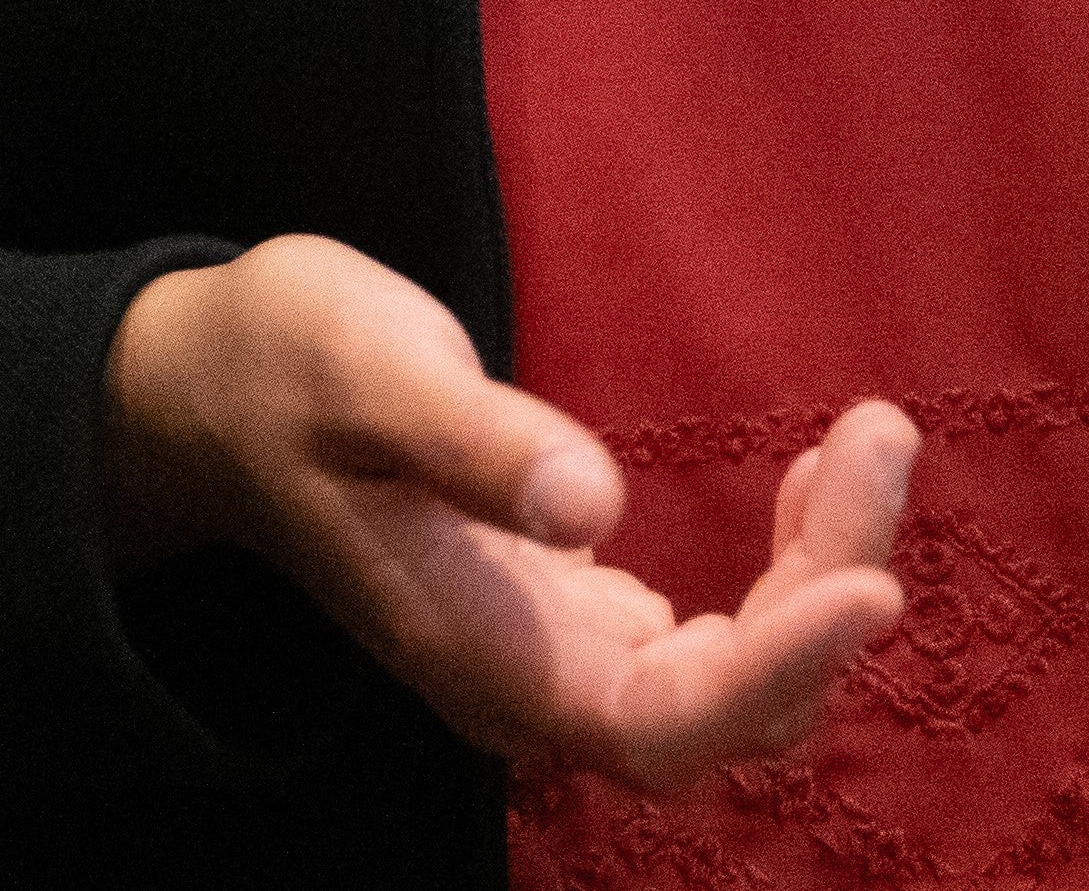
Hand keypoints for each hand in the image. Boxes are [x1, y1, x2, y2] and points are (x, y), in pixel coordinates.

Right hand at [103, 236, 908, 795]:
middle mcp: (527, 688)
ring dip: (820, 581)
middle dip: (824, 591)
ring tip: (870, 443)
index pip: (659, 721)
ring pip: (734, 686)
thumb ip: (474, 439)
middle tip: (878, 435)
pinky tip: (812, 481)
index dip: (774, 674)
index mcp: (477, 655)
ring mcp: (553, 662)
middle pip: (725, 711)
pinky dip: (787, 579)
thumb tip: (594, 504)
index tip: (870, 586)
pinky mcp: (573, 619)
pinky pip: (715, 647)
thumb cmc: (282, 367)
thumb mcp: (366, 368)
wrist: (210, 393)